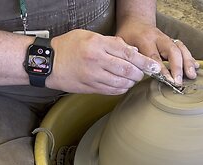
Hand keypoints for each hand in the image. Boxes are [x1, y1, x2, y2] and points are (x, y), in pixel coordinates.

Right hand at [46, 29, 160, 94]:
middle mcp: (96, 60)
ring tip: (132, 78)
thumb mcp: (88, 36)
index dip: (144, 61)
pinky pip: (113, 91)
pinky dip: (122, 88)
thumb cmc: (68, 47)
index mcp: (97, 44)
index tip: (154, 67)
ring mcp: (93, 76)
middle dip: (140, 73)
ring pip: (122, 82)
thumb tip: (132, 51)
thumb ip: (111, 42)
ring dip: (132, 82)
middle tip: (144, 73)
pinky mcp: (91, 88)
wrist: (48, 63)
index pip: (128, 53)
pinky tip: (123, 84)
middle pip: (128, 70)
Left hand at [116, 19, 198, 85]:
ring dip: (187, 62)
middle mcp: (159, 38)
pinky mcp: (172, 42)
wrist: (137, 22)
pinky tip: (196, 67)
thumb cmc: (129, 36)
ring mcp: (167, 39)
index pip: (155, 56)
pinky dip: (190, 58)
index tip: (168, 80)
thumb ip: (131, 57)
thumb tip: (138, 73)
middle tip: (179, 81)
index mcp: (144, 39)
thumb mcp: (123, 44)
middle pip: (172, 51)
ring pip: (180, 49)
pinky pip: (184, 48)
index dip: (162, 69)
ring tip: (191, 75)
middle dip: (177, 67)